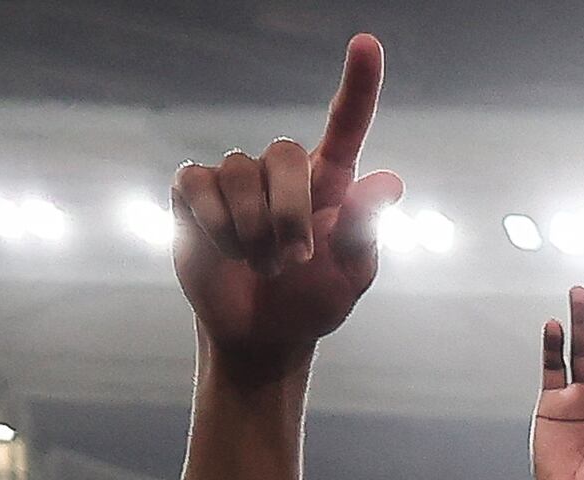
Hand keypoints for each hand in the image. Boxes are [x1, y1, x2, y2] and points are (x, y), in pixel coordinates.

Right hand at [171, 37, 400, 375]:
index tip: (368, 43)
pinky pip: (199, 185)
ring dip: (254, 232)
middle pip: (284, 154)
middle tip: (293, 260)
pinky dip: (217, 225)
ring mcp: (235, 177)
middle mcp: (282, 171)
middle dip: (289, 215)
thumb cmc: (314, 301)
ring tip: (262, 264)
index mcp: (331, 185)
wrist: (263, 333)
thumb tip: (389, 180)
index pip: (346, 126)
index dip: (358, 86)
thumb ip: (364, 228)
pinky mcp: (194, 191)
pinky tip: (227, 249)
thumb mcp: (351, 275)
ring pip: (240, 174)